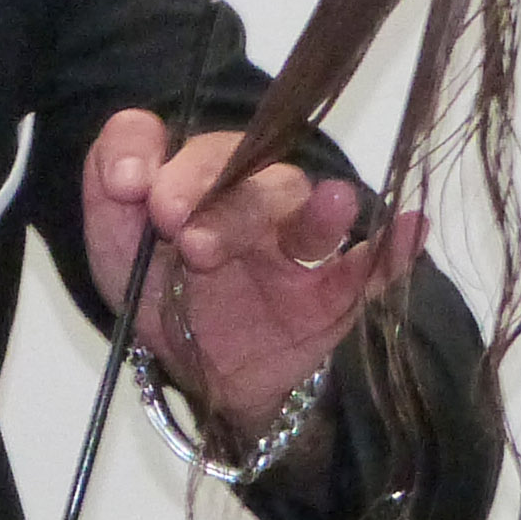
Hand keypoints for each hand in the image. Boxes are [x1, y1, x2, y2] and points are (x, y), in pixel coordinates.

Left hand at [80, 111, 426, 434]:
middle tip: (185, 237)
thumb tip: (124, 171)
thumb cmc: (162, 295)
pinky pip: (371, 268)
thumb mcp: (114, 251)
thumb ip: (108, 201)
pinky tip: (412, 227)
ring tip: (331, 205)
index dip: (160, 156)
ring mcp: (297, 245)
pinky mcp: (333, 293)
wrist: (202, 373)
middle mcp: (251, 199)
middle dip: (222, 199)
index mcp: (200, 182)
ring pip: (306, 212)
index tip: (129, 188)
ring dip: (314, 210)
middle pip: (251, 175)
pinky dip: (394, 249)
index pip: (187, 146)